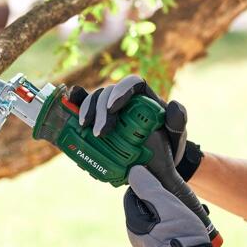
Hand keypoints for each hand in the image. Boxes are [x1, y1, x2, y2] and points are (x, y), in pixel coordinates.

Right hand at [69, 75, 187, 164]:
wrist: (158, 162)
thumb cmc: (168, 145)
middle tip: (100, 132)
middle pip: (108, 93)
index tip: (113, 108)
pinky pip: (84, 108)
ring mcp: (109, 108)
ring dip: (86, 110)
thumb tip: (174, 105)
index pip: (132, 84)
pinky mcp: (98, 119)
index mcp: (145, 96)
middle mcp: (125, 98)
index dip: (120, 91)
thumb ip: (178, 121)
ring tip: (84, 128)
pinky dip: (74, 106)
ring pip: (94, 99)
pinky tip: (68, 111)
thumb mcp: (177, 135)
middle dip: (100, 109)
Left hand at [125, 165, 225, 246]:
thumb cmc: (182, 235)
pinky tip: (183, 227)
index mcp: (133, 226)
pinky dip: (170, 227)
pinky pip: (160, 233)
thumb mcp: (167, 205)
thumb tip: (133, 171)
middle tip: (177, 201)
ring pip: (153, 221)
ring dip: (167, 213)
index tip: (164, 185)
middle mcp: (136, 239)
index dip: (148, 186)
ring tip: (184, 215)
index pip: (134, 195)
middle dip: (159, 200)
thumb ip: (149, 188)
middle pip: (144, 208)